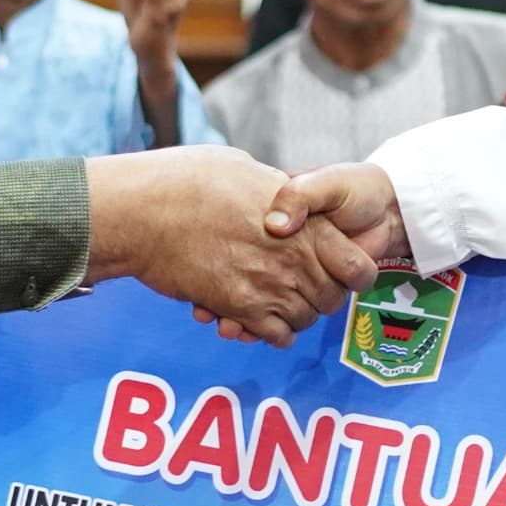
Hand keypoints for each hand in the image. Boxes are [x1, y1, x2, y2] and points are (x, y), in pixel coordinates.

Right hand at [84, 149, 379, 345]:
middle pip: (332, 300)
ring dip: (295, 316)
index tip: (338, 270)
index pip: (357, 267)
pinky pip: (274, 335)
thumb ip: (275, 193)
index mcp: (306, 223)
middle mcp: (295, 259)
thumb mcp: (247, 170)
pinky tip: (258, 321)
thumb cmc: (191, 180)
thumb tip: (279, 197)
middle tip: (305, 290)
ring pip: (304, 320)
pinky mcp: (240, 308)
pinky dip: (271, 333)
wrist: (148, 210)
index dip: (353, 274)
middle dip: (323, 299)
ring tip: (277, 304)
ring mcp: (269, 286)